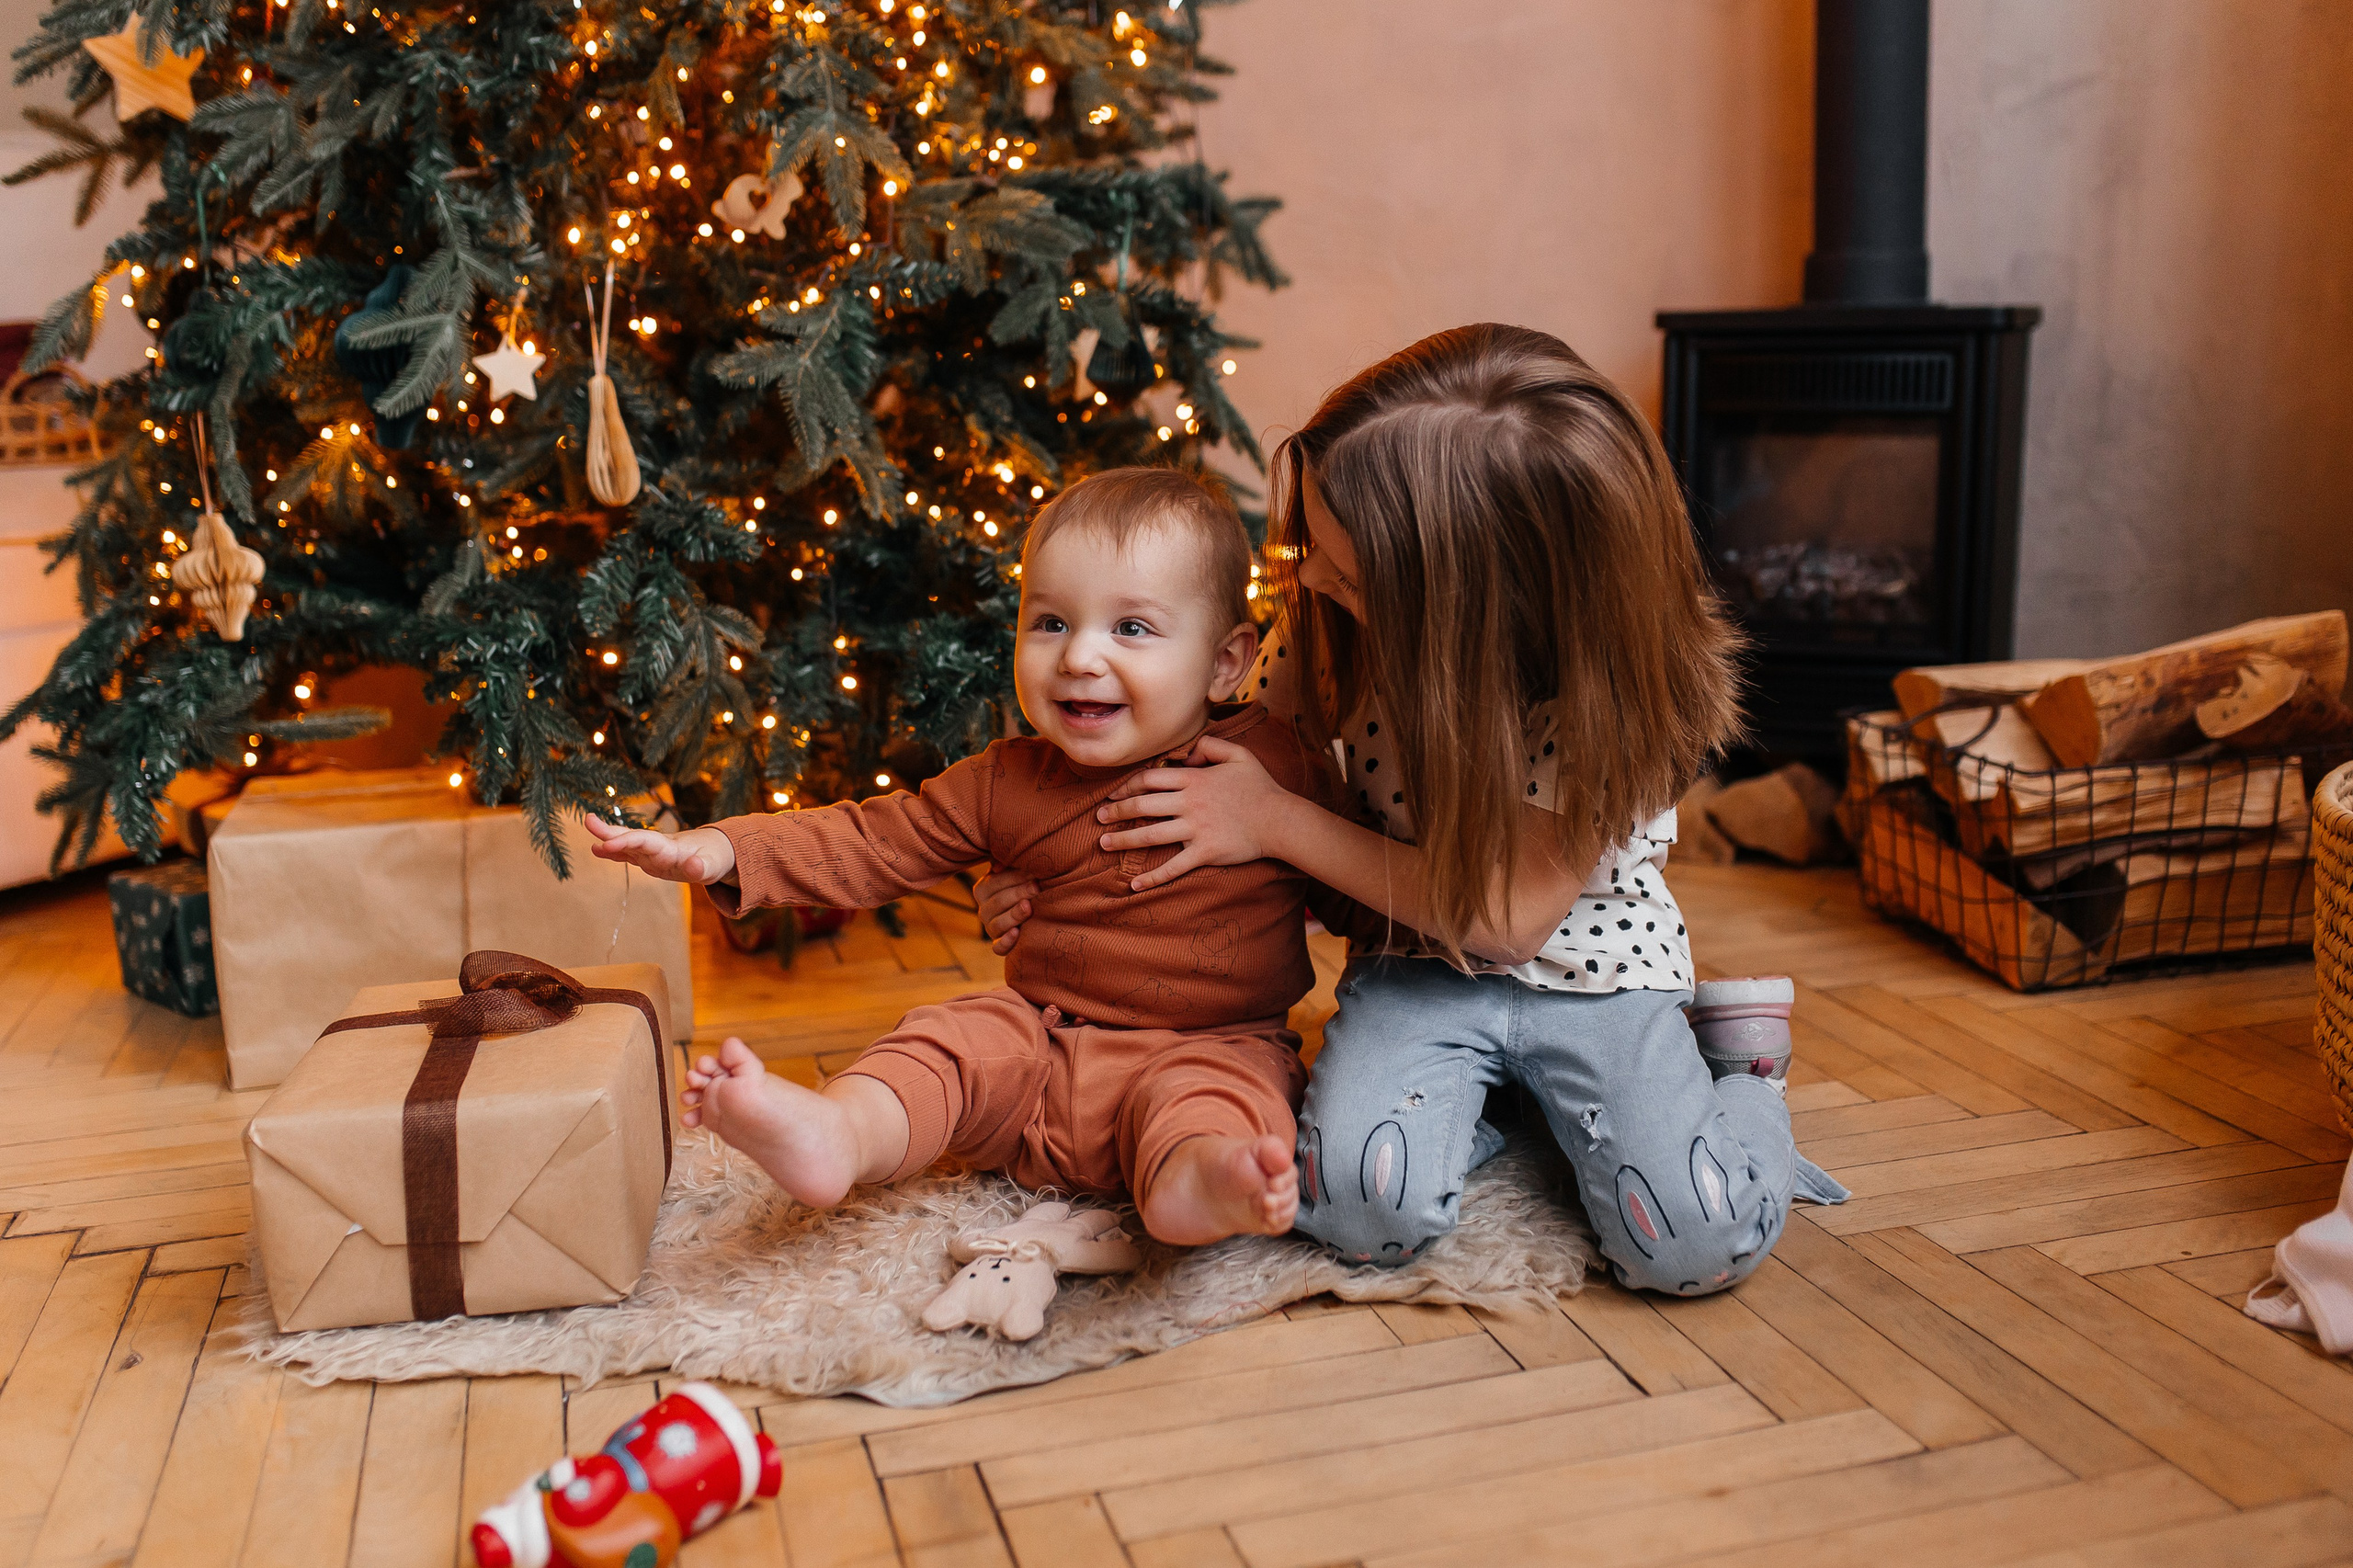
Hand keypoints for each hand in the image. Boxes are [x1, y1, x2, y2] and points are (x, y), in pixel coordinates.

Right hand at [583, 813, 737, 884]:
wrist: (716, 851)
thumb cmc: (715, 858)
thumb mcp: (713, 865)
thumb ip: (702, 867)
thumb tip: (693, 867)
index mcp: (669, 846)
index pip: (643, 841)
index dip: (625, 841)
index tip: (606, 844)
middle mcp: (656, 846)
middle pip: (630, 836)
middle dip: (610, 831)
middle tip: (589, 821)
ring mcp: (651, 852)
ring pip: (626, 843)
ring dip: (608, 840)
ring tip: (588, 841)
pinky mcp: (649, 859)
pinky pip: (628, 854)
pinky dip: (613, 852)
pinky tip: (596, 850)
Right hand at [972, 866, 1038, 954]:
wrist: (1033, 911)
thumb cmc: (1024, 885)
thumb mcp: (1014, 871)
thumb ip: (1008, 863)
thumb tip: (1000, 864)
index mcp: (983, 890)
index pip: (995, 883)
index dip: (1014, 877)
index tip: (1033, 872)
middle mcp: (983, 910)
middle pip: (998, 902)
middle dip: (1019, 893)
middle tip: (1037, 886)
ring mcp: (991, 929)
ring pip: (998, 924)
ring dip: (1014, 915)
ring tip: (1029, 907)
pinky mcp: (1000, 946)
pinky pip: (998, 948)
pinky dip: (1006, 941)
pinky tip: (1017, 933)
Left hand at [1097, 734, 1292, 890]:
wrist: (1280, 821)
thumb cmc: (1261, 787)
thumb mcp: (1239, 754)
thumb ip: (1211, 744)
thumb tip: (1188, 751)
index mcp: (1194, 780)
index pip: (1150, 779)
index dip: (1127, 786)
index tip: (1113, 794)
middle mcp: (1190, 803)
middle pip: (1142, 806)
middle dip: (1116, 812)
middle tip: (1099, 818)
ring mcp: (1196, 829)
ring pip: (1151, 836)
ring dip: (1123, 840)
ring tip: (1104, 843)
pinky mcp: (1205, 853)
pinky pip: (1173, 867)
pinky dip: (1152, 878)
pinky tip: (1135, 886)